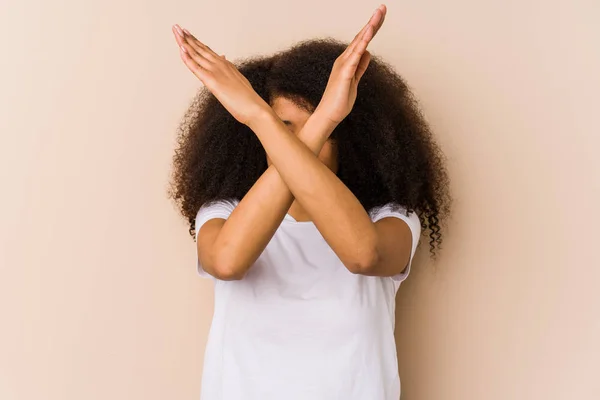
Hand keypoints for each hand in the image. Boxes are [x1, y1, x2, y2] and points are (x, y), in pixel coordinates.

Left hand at [172, 24, 269, 125]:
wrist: (255, 108)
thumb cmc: (248, 100)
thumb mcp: (238, 81)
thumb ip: (230, 71)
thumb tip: (224, 60)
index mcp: (226, 65)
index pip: (208, 51)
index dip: (196, 42)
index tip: (187, 33)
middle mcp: (220, 64)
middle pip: (200, 48)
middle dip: (188, 37)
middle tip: (177, 27)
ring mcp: (216, 71)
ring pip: (196, 54)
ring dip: (185, 42)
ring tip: (176, 31)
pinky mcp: (211, 80)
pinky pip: (196, 67)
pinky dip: (187, 57)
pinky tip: (181, 48)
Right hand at [314, 4, 386, 124]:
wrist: (329, 115)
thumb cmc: (339, 101)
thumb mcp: (355, 81)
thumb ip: (360, 67)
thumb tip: (367, 53)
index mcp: (348, 61)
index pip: (362, 41)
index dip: (372, 28)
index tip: (381, 16)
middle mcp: (344, 59)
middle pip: (361, 37)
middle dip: (373, 22)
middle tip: (383, 8)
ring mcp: (344, 65)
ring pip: (359, 42)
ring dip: (369, 28)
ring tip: (378, 14)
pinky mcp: (344, 73)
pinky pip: (356, 55)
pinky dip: (362, 43)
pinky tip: (369, 33)